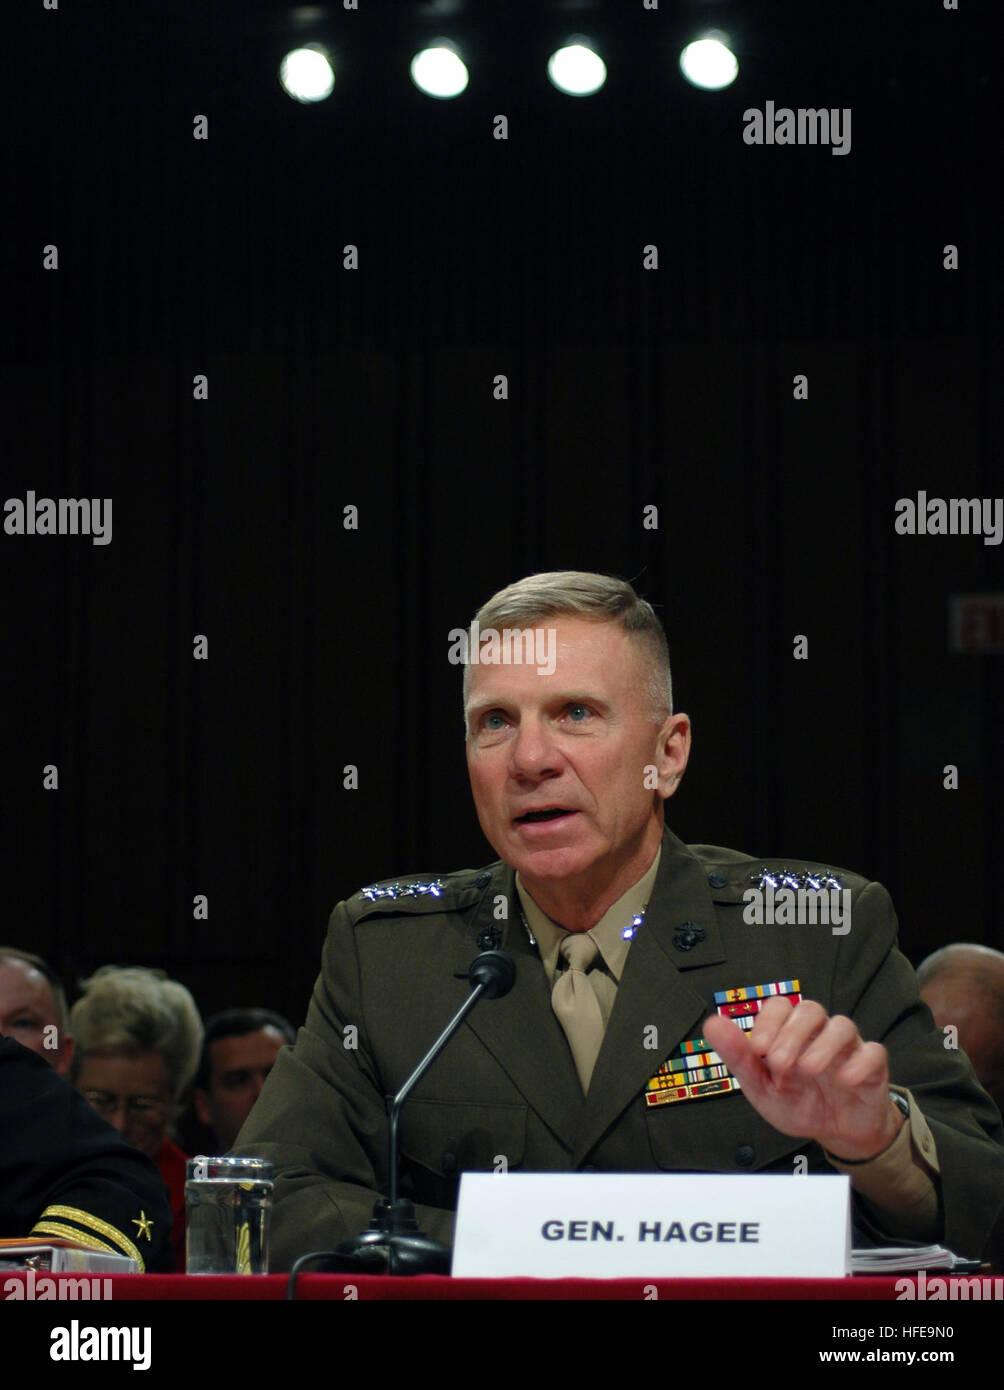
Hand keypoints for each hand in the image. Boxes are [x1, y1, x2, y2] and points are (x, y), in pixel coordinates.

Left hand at [703, 997, 904, 1161]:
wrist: (835, 1133)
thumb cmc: (797, 1103)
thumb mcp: (761, 1087)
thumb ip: (738, 1057)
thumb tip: (712, 1024)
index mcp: (790, 1033)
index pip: (780, 1006)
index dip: (768, 1021)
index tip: (757, 1049)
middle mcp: (819, 1033)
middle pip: (810, 1009)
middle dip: (792, 1033)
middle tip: (780, 1064)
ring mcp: (847, 1048)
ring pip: (842, 1025)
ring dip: (823, 1045)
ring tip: (808, 1070)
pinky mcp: (872, 1067)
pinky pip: (873, 1052)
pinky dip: (859, 1063)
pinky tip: (844, 1080)